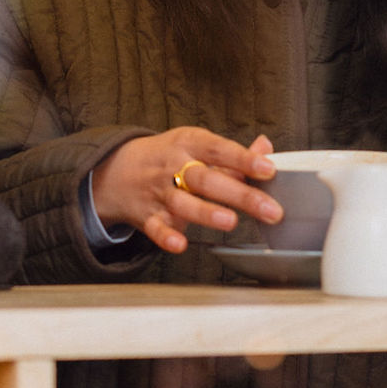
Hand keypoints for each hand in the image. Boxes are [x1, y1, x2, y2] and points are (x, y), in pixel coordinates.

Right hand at [90, 128, 280, 255]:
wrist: (116, 169)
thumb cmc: (168, 158)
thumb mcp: (196, 145)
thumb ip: (232, 154)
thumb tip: (266, 149)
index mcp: (189, 144)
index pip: (218, 149)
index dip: (244, 159)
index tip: (268, 170)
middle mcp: (174, 166)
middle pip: (206, 179)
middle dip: (240, 195)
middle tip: (270, 210)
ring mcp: (159, 192)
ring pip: (182, 203)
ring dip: (206, 212)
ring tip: (231, 222)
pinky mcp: (147, 216)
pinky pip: (155, 227)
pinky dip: (166, 237)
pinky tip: (181, 244)